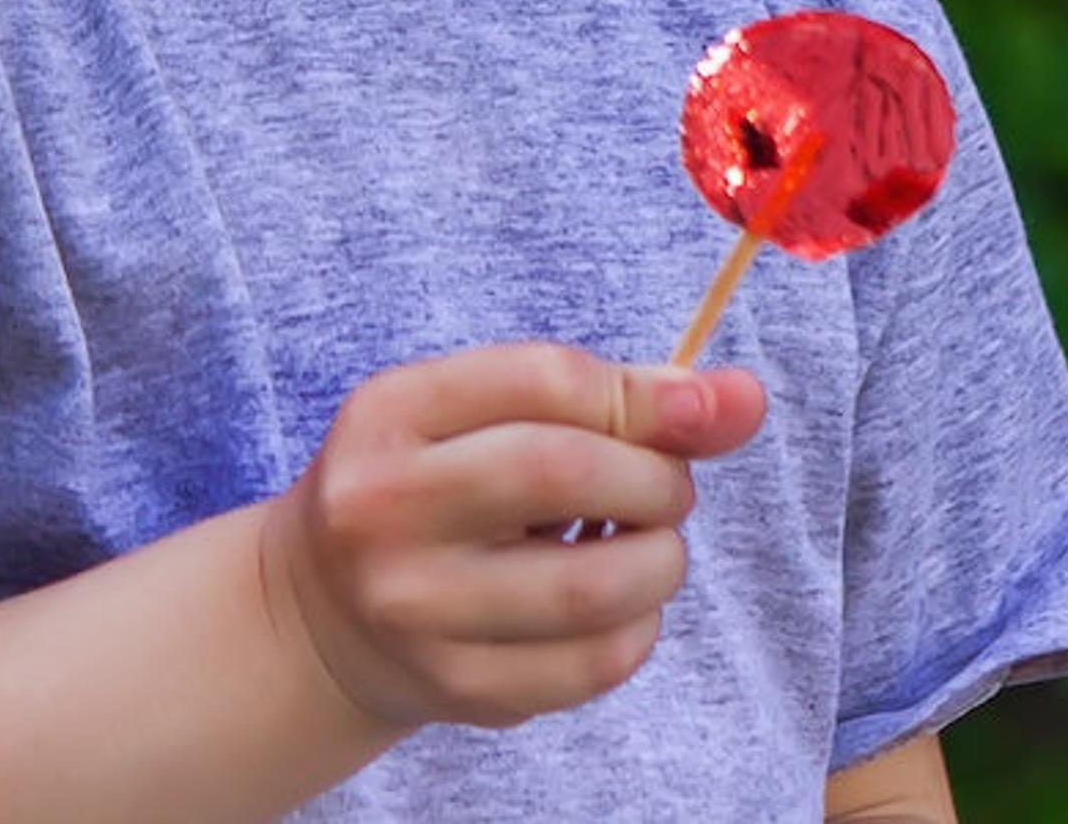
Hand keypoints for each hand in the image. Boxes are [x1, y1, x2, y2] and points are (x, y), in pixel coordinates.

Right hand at [261, 341, 767, 731]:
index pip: (545, 380)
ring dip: (660, 561)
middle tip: (664, 490)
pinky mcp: (457, 688)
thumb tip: (743, 401)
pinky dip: (636, 629)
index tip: (700, 410)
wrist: (324, 613)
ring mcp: (416, 609)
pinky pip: (593, 664)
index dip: (646, 394)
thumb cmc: (435, 487)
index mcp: (391, 414)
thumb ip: (612, 397)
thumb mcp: (484, 415)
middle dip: (655, 478)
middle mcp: (385, 509)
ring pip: (592, 586)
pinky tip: (614, 607)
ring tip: (646, 548)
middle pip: (565, 471)